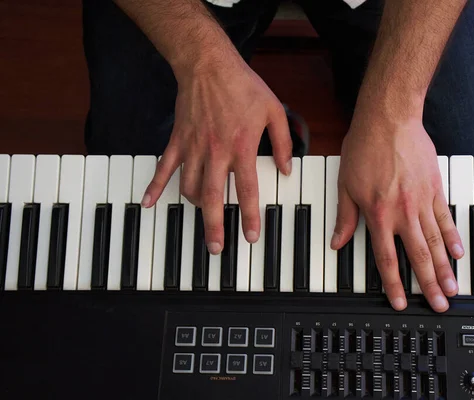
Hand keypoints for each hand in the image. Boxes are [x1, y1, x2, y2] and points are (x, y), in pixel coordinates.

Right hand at [141, 43, 291, 253]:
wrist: (209, 64)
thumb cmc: (243, 86)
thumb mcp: (274, 111)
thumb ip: (282, 143)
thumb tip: (286, 170)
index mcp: (242, 147)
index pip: (246, 190)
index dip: (248, 216)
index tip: (250, 237)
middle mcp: (217, 152)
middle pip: (213, 197)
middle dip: (214, 226)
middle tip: (216, 248)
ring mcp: (194, 147)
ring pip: (190, 186)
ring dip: (195, 208)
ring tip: (202, 220)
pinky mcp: (177, 140)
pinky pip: (164, 167)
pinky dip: (155, 186)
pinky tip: (148, 202)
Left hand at [331, 116, 463, 312]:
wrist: (389, 118)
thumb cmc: (364, 148)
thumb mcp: (345, 185)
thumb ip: (345, 217)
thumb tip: (336, 243)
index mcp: (378, 214)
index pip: (387, 258)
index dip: (394, 284)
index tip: (402, 302)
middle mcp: (402, 212)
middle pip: (418, 256)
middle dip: (429, 284)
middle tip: (440, 305)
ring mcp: (421, 201)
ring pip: (436, 241)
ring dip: (445, 268)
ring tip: (453, 288)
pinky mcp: (434, 188)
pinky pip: (445, 217)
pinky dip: (453, 236)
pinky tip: (459, 253)